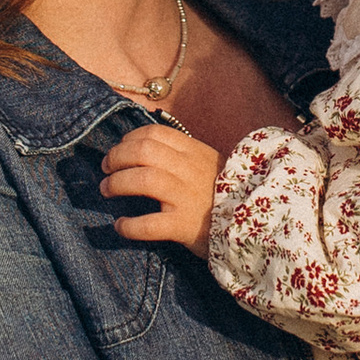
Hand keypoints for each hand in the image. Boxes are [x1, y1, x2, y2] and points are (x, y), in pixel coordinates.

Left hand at [103, 121, 218, 255]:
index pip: (155, 134)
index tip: (120, 149)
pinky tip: (121, 225)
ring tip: (106, 190)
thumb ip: (182, 155)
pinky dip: (129, 225)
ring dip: (117, 183)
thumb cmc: (226, 195)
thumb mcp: (208, 164)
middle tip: (106, 169)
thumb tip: (144, 149)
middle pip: (143, 151)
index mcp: (194, 152)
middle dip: (117, 157)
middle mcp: (188, 170)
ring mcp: (186, 197)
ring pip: (142, 179)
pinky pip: (149, 224)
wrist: (252, 225)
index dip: (129, 139)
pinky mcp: (183, 225)